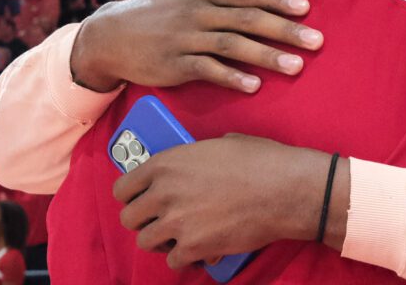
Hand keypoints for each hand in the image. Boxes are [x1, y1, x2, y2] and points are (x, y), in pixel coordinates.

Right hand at [71, 0, 322, 92]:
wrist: (110, 36)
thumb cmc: (153, 9)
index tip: (305, 7)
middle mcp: (198, 12)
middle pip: (247, 18)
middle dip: (284, 29)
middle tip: (316, 40)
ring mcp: (186, 38)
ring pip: (232, 45)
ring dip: (266, 56)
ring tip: (296, 67)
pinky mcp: (175, 65)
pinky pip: (208, 71)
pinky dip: (232, 78)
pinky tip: (254, 86)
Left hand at [114, 134, 348, 268]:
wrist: (283, 189)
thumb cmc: (259, 160)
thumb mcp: (219, 145)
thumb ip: (192, 159)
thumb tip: (192, 168)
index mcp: (167, 163)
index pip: (122, 187)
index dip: (131, 196)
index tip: (141, 200)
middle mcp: (164, 192)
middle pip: (129, 218)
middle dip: (144, 220)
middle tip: (161, 220)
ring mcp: (176, 222)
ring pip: (146, 242)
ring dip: (162, 241)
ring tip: (180, 236)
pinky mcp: (193, 247)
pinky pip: (174, 261)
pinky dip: (187, 258)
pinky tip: (202, 248)